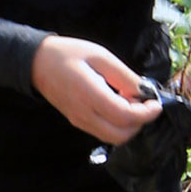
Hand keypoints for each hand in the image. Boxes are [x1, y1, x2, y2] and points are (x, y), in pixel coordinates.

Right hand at [30, 35, 162, 144]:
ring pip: (113, 138)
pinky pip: (103, 132)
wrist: (35, 63)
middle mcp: (83, 114)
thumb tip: (146, 91)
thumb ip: (124, 75)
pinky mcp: (77, 122)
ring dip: (129, 125)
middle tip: (143, 103)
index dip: (146, 113)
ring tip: (129, 103)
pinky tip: (117, 105)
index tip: (155, 101)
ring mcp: (79, 121)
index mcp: (89, 94)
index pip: (125, 116)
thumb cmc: (67, 54)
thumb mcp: (100, 55)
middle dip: (140, 122)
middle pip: (121, 135)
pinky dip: (117, 125)